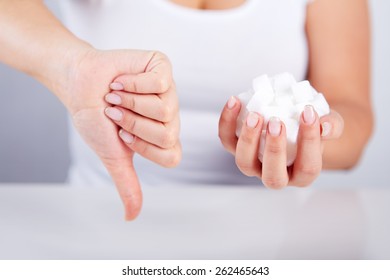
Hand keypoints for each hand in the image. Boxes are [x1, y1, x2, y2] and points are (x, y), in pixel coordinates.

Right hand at [62, 48, 180, 219]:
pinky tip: (121, 80)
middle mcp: (171, 115)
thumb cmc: (95, 118)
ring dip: (129, 103)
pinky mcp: (162, 66)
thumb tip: (131, 218)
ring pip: (164, 108)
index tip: (122, 135)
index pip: (171, 156)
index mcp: (163, 137)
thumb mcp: (112, 155)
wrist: (78, 84)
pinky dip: (131, 84)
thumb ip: (127, 183)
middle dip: (132, 124)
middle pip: (167, 132)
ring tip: (117, 95)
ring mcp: (169, 90)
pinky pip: (159, 83)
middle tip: (117, 112)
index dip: (143, 147)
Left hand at [218, 96, 343, 188]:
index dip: (309, 141)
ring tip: (254, 114)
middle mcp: (276, 175)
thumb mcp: (331, 124)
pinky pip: (227, 140)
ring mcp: (254, 164)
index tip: (309, 112)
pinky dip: (227, 122)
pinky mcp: (237, 148)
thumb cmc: (316, 126)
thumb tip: (325, 126)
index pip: (307, 166)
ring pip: (244, 162)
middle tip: (276, 121)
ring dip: (247, 139)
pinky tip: (235, 101)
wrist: (297, 120)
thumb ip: (332, 126)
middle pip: (272, 176)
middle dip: (274, 149)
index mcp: (302, 174)